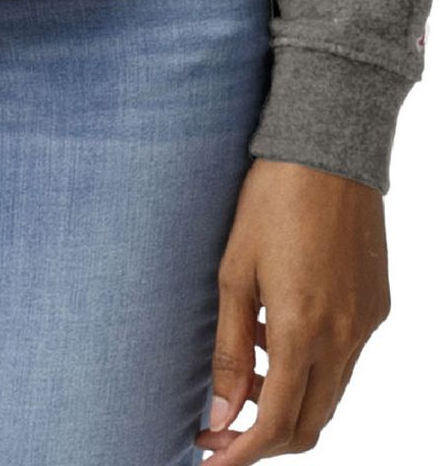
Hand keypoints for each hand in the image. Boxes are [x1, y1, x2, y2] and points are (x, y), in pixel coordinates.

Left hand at [196, 157, 390, 458]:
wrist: (328, 152)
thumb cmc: (271, 203)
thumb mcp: (234, 272)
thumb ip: (229, 349)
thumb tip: (222, 411)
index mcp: (301, 331)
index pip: (275, 424)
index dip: (241, 452)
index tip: (211, 459)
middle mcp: (343, 338)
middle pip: (308, 424)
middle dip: (264, 439)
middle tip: (221, 426)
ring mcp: (365, 325)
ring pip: (328, 395)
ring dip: (286, 400)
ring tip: (243, 367)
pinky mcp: (376, 307)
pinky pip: (345, 360)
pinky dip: (310, 366)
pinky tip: (274, 331)